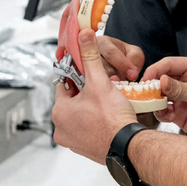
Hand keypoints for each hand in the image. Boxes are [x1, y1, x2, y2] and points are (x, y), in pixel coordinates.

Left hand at [52, 28, 137, 163]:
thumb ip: (90, 57)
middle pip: (72, 100)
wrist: (127, 146)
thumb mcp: (99, 81)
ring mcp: (72, 141)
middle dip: (87, 92)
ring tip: (107, 101)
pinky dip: (95, 122)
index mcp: (59, 111)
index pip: (64, 85)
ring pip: (80, 115)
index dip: (78, 76)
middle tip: (103, 87)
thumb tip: (83, 36)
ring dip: (91, 106)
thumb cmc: (112, 118)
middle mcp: (61, 129)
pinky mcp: (84, 149)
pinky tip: (109, 116)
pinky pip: (87, 129)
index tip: (89, 73)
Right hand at [144, 57, 186, 139]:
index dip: (156, 70)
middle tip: (145, 93)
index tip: (146, 79)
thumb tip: (162, 81)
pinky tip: (166, 114)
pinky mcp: (178, 112)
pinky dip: (160, 112)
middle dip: (153, 86)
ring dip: (155, 100)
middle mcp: (186, 80)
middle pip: (162, 78)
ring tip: (155, 105)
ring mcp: (181, 96)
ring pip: (159, 94)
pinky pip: (162, 110)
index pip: (170, 64)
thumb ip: (181, 88)